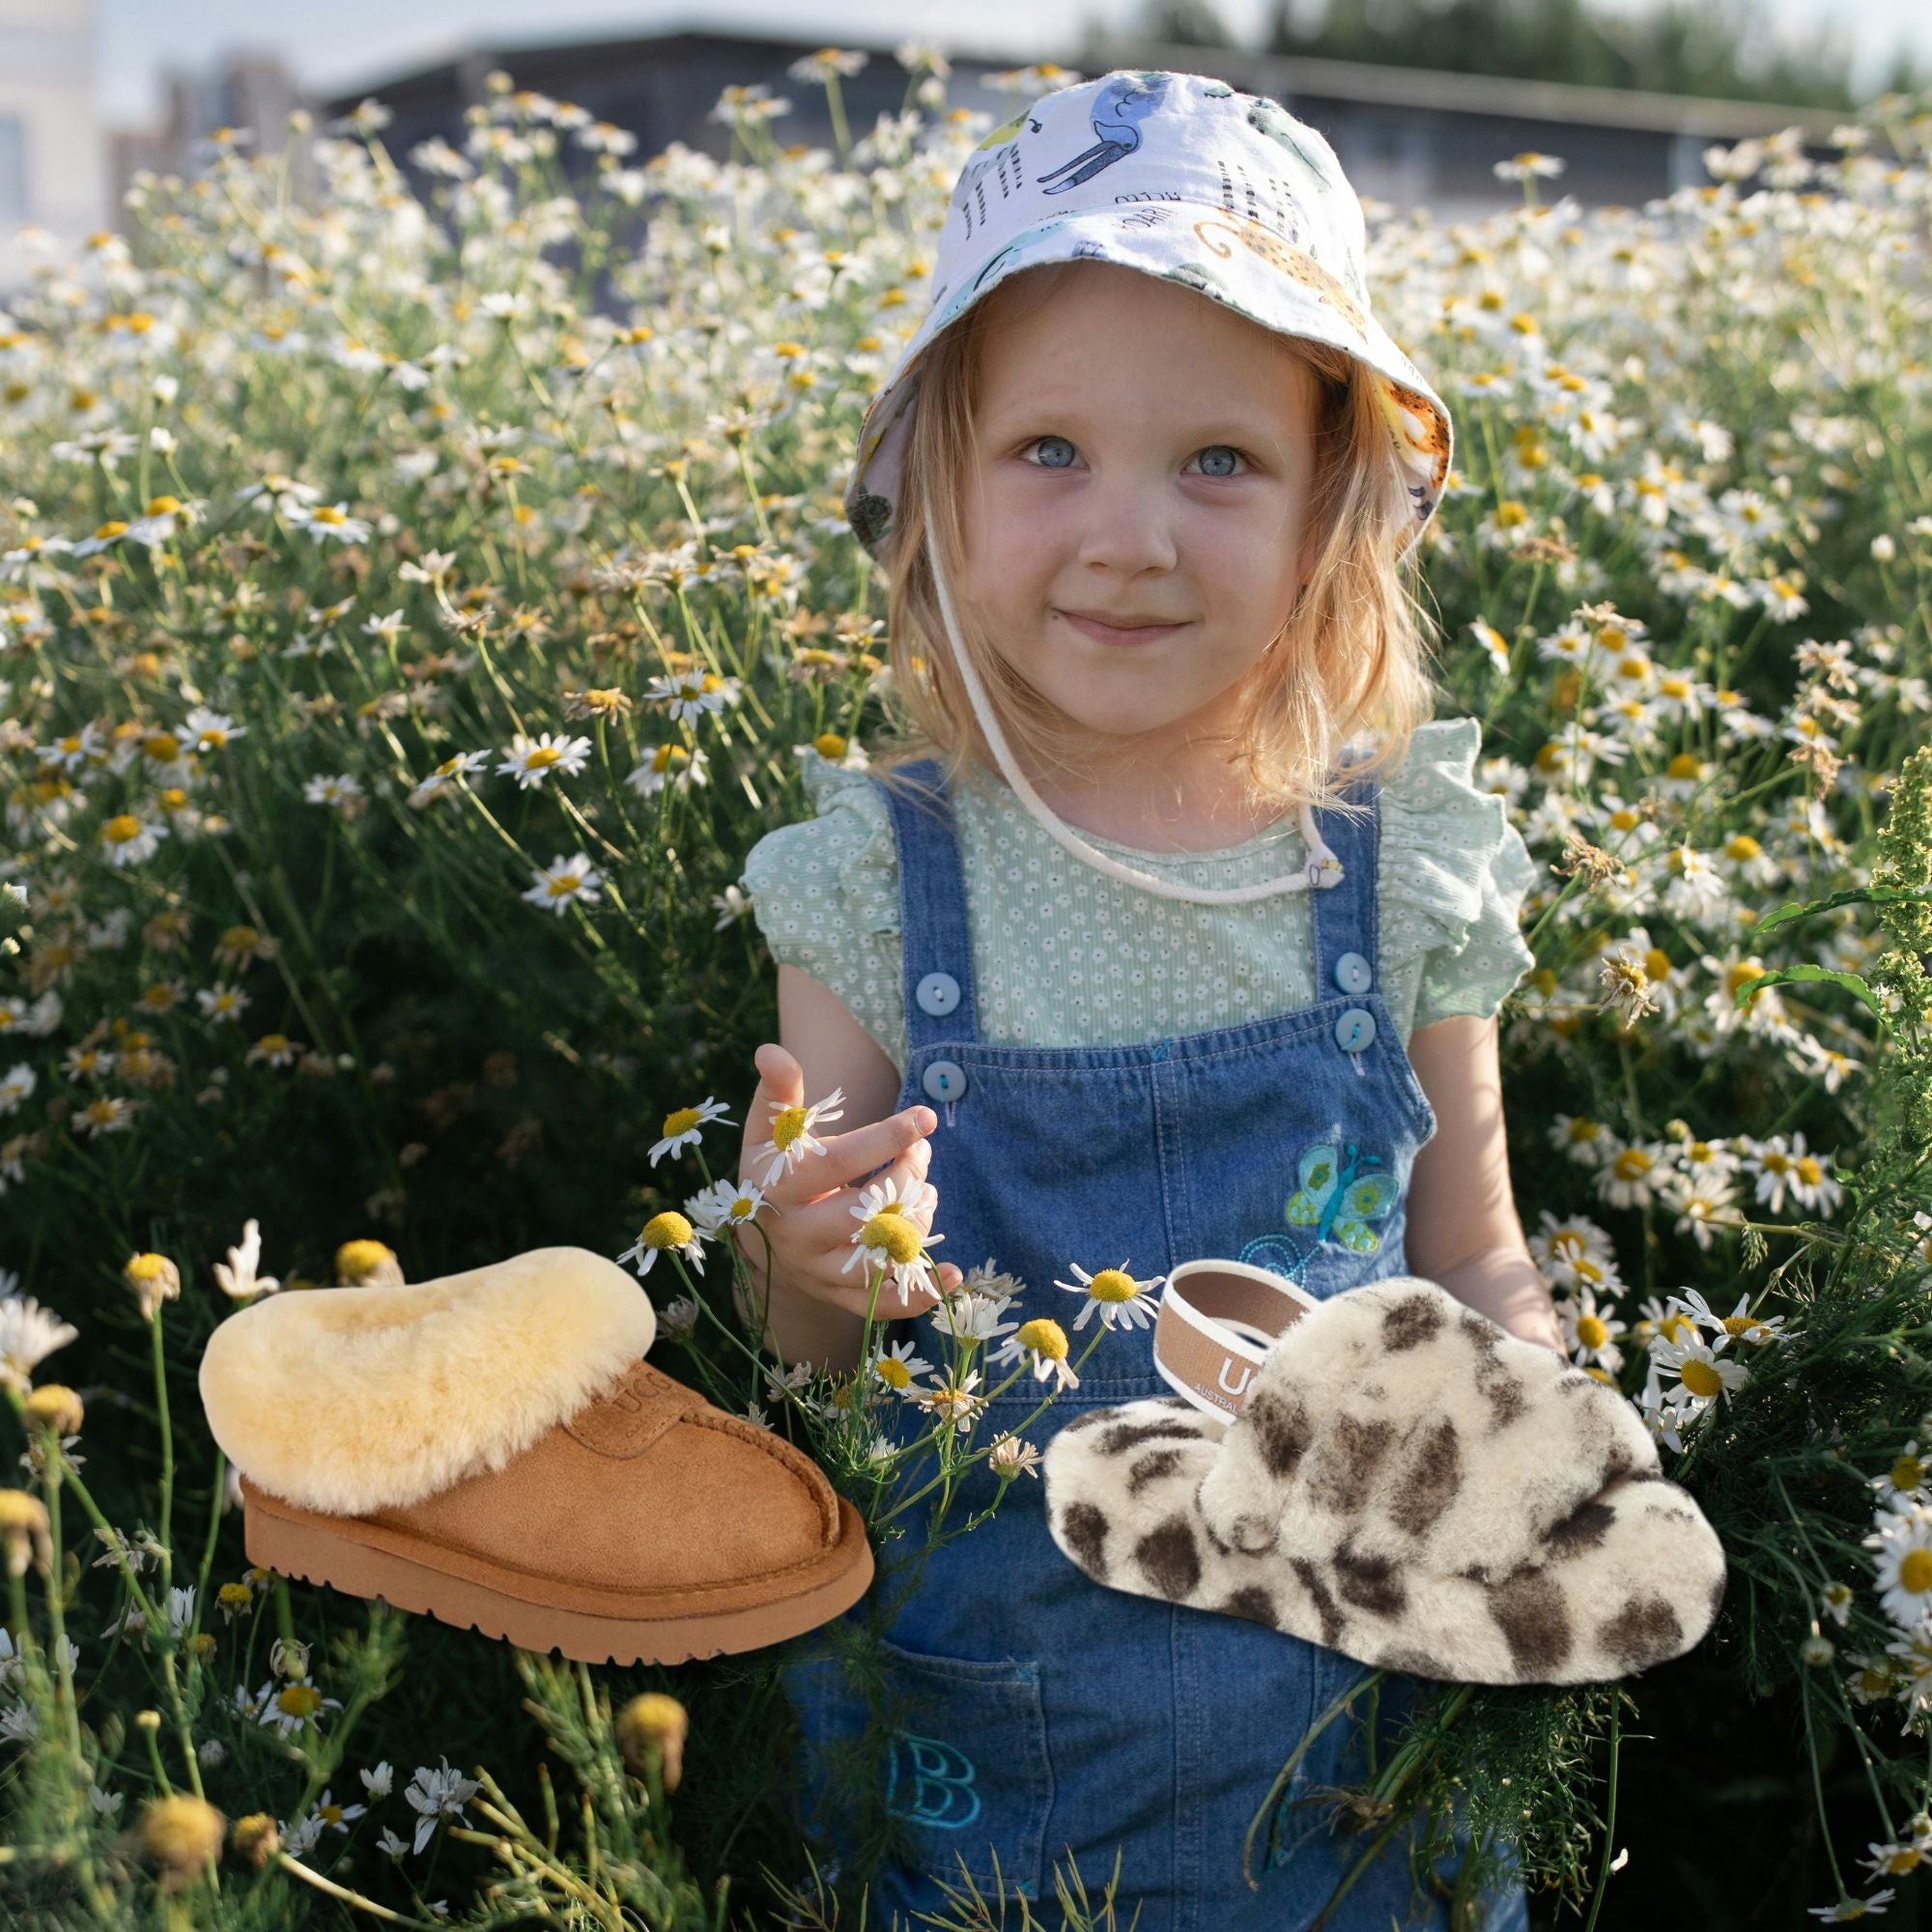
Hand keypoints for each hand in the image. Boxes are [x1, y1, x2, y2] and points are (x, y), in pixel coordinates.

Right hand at [734, 1043, 964, 1321]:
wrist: (760, 1235)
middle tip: (920, 1154)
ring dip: (918, 1219)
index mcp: (777, 1188)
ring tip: (924, 1192)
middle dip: (907, 1177)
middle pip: (866, 1211)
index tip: (925, 1117)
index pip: (837, 1164)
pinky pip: (883, 1304)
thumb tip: (771, 1051)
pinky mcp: (838, 1296)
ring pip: (880, 1255)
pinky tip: (952, 1273)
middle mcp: (796, 1235)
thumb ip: (779, 1093)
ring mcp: (818, 1271)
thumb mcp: (768, 1130)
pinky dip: (922, 1293)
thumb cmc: (774, 1168)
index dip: (884, 1140)